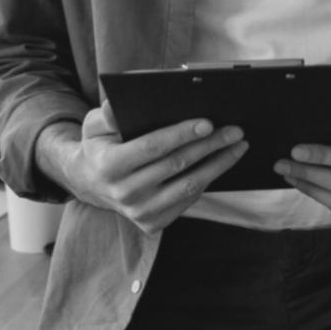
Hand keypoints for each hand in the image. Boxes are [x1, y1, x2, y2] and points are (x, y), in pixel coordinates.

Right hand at [63, 100, 247, 233]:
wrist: (92, 185)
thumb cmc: (100, 146)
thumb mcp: (95, 126)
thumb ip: (106, 114)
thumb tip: (116, 105)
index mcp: (109, 166)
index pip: (153, 147)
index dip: (182, 134)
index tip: (208, 123)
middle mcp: (124, 193)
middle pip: (177, 165)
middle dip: (210, 145)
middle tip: (235, 130)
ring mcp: (139, 212)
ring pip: (188, 186)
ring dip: (218, 165)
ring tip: (238, 146)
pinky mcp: (152, 224)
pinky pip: (187, 200)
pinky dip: (207, 180)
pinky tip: (222, 163)